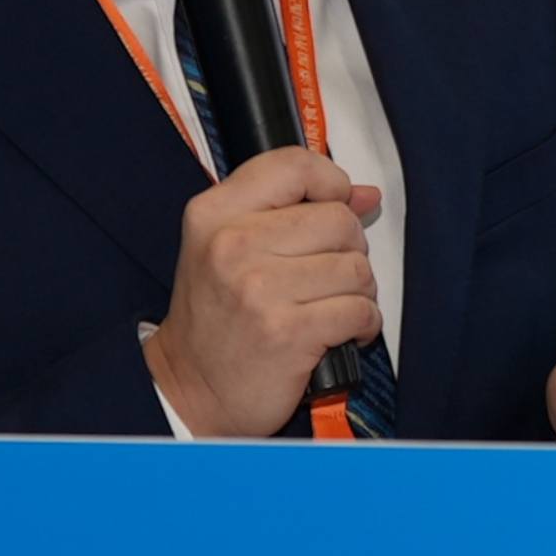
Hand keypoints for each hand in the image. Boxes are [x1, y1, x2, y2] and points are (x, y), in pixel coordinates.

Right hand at [143, 148, 384, 438]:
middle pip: (339, 220)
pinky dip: (363, 325)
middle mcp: (232, 245)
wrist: (190, 390)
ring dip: (357, 293)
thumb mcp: (229, 248)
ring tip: (329, 308)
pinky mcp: (287, 332)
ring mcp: (258, 289)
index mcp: (214, 214)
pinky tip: (339, 334)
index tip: (336, 206)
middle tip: (326, 278)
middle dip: (349, 251)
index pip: (293, 165)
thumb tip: (365, 195)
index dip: (331, 182)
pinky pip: (360, 310)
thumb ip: (293, 210)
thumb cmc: (217, 318)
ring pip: (356, 268)